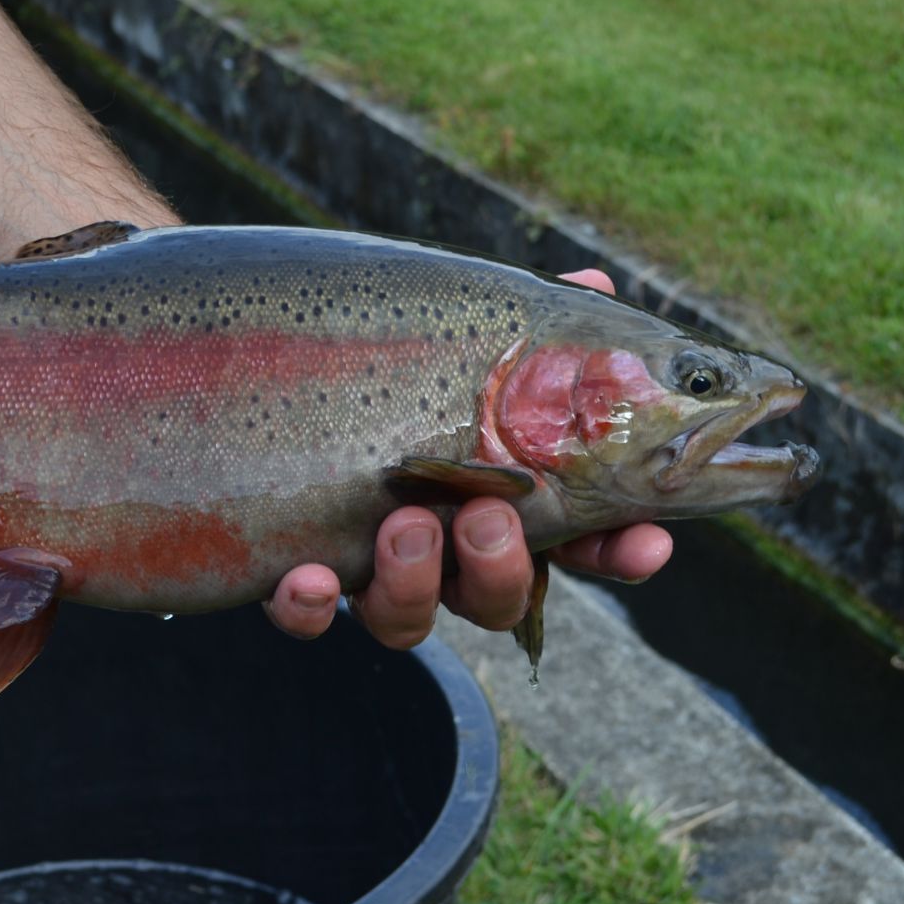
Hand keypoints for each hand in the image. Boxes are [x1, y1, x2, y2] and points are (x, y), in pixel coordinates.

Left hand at [263, 268, 673, 645]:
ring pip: (409, 617)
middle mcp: (439, 548)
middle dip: (502, 567)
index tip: (646, 543)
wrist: (257, 374)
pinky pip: (303, 617)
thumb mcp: (463, 336)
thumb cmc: (392, 359)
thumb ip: (529, 325)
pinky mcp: (293, 576)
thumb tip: (596, 285)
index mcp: (496, 497)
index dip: (620, 551)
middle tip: (489, 517)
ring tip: (404, 525)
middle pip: (497, 595)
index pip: (581, 542)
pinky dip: (307, 607)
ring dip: (414, 583)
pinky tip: (304, 578)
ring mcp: (367, 567)